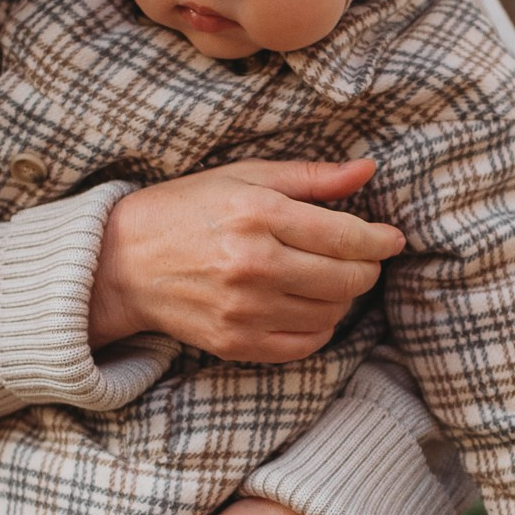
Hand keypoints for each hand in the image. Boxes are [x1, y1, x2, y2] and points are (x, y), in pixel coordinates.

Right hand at [87, 158, 404, 365]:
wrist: (123, 262)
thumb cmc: (186, 210)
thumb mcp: (244, 177)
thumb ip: (310, 177)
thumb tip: (368, 169)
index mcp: (258, 215)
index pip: (347, 237)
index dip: (380, 240)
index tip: (391, 238)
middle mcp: (253, 265)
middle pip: (347, 279)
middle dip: (367, 268)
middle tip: (362, 258)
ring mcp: (244, 310)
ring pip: (332, 313)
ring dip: (343, 297)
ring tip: (328, 278)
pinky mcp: (235, 344)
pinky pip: (306, 345)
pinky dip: (320, 327)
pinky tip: (308, 307)